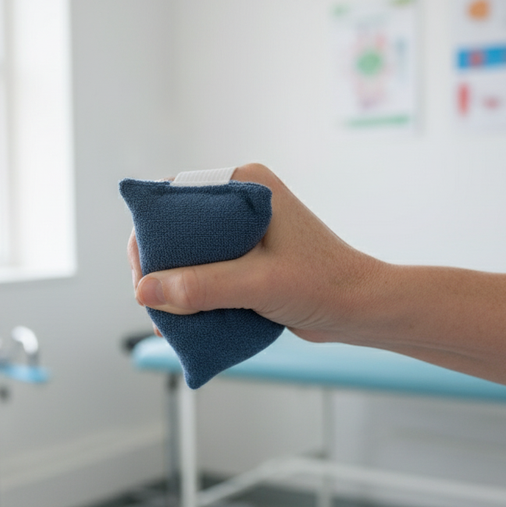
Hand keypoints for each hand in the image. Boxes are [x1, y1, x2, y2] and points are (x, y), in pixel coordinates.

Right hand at [128, 163, 378, 342]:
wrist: (362, 310)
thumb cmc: (325, 286)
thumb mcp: (258, 284)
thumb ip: (202, 286)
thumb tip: (147, 292)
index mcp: (245, 185)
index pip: (175, 200)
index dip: (150, 237)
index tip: (143, 278)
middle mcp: (241, 201)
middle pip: (177, 230)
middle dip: (160, 269)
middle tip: (153, 306)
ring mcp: (244, 230)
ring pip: (189, 255)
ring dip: (175, 287)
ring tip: (168, 322)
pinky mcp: (247, 258)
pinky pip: (206, 272)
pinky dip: (194, 296)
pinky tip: (188, 322)